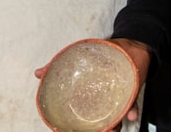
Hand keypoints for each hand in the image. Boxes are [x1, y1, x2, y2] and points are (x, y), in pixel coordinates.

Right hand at [33, 37, 150, 126]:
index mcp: (91, 96)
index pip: (84, 116)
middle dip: (100, 129)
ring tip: (114, 129)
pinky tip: (131, 114)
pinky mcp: (132, 92)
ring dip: (116, 126)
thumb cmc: (99, 57)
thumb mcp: (76, 61)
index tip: (70, 130)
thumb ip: (56, 68)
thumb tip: (37, 73)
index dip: (79, 126)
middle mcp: (104, 101)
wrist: (126, 46)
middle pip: (101, 120)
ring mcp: (118, 98)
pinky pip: (133, 104)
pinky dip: (132, 110)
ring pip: (116, 118)